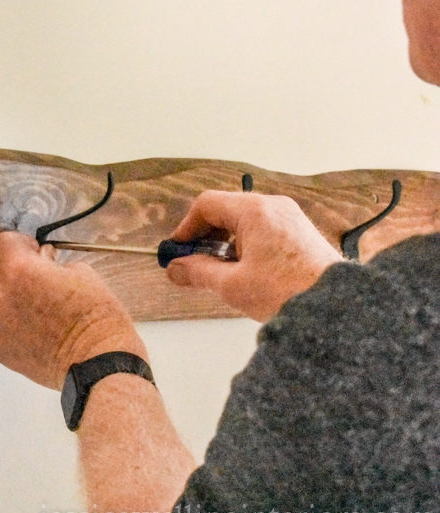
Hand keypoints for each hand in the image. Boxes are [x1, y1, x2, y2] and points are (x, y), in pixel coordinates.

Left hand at [0, 232, 145, 390]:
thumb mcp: (81, 272)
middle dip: (9, 267)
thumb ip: (51, 263)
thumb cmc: (96, 315)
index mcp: (20, 270)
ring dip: (7, 296)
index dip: (19, 243)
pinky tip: (35, 330)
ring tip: (35, 308)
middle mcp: (0, 295)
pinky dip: (10, 323)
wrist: (97, 362)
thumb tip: (41, 261)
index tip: (34, 252)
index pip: (2, 241)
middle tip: (34, 277)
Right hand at [166, 191, 342, 321]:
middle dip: (205, 236)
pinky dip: (245, 244)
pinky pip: (262, 229)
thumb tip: (176, 268)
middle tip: (193, 263)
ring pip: (244, 220)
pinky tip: (243, 271)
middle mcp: (273, 206)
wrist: (335, 307)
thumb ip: (197, 272)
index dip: (186, 228)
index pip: (207, 205)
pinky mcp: (299, 232)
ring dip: (225, 242)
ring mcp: (289, 217)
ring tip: (219, 272)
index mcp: (254, 211)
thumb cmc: (287, 292)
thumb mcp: (231, 285)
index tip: (178, 251)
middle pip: (225, 210)